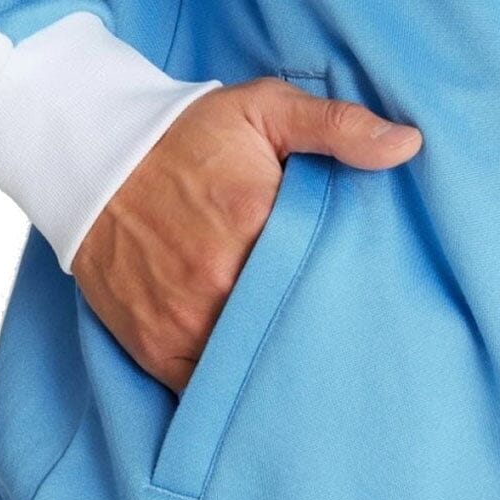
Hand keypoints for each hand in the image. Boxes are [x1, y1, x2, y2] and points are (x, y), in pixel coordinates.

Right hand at [70, 77, 422, 392]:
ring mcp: (185, 319)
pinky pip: (207, 390)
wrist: (92, 160)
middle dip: (325, 333)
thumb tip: (407, 145)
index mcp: (254, 218)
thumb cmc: (186, 136)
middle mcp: (218, 277)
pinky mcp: (156, 347)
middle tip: (363, 345)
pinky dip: (236, 390)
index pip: (328, 271)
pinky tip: (263, 385)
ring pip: (254, 366)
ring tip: (319, 371)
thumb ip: (336, 125)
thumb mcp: (262, 109)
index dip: (356, 286)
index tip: (378, 291)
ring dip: (282, 367)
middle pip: (295, 326)